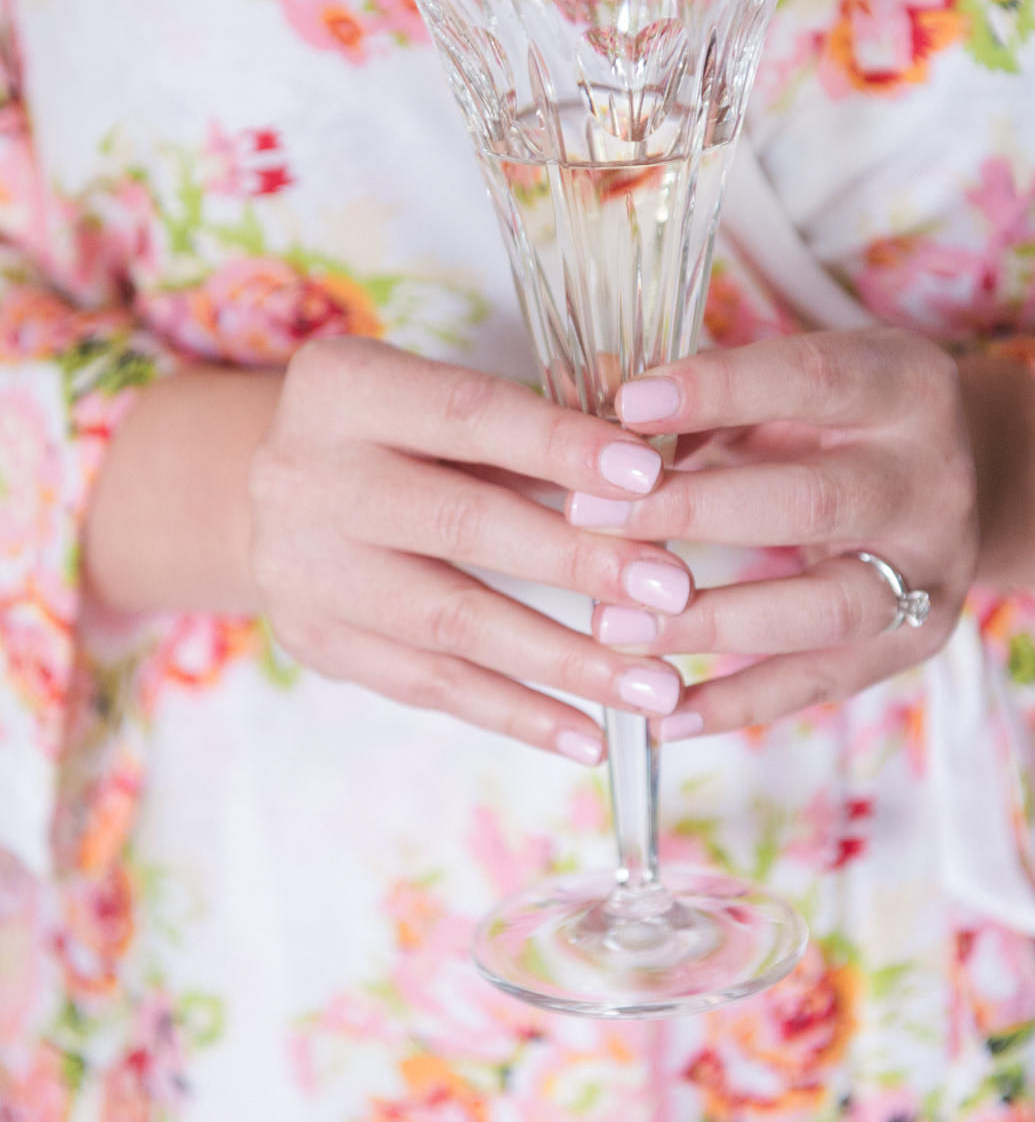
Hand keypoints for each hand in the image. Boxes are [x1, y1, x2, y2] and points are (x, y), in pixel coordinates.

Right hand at [249, 338, 694, 760]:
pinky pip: (429, 687)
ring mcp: (301, 567)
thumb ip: (536, 424)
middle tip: (671, 594)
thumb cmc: (400, 434)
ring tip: (653, 685)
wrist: (276, 494)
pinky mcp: (316, 642)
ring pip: (451, 622)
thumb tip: (651, 469)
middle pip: (462, 524)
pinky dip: (515, 714)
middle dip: (580, 562)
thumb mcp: (445, 401)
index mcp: (343, 388)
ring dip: (565, 660)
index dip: (560, 447)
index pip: (468, 415)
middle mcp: (304, 475)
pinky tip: (588, 734)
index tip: (648, 479)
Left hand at [565, 329, 980, 737]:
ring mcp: (932, 569)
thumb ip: (709, 405)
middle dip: (691, 510)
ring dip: (709, 622)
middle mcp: (931, 479)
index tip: (627, 406)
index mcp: (904, 387)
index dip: (718, 391)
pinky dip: (736, 702)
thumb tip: (607, 433)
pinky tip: (661, 714)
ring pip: (823, 608)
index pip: (810, 381)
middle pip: (811, 501)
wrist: (951, 480)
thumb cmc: (831, 421)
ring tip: (612, 628)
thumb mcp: (786, 388)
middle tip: (589, 516)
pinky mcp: (915, 641)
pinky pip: (821, 682)